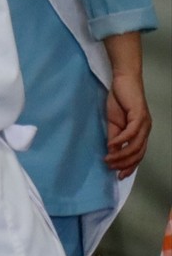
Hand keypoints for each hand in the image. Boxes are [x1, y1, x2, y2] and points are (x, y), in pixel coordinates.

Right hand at [102, 31, 149, 178]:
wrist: (124, 80)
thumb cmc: (120, 99)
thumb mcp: (114, 121)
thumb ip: (114, 136)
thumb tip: (111, 151)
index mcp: (141, 133)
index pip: (138, 155)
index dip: (129, 166)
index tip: (118, 175)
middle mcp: (145, 131)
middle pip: (138, 154)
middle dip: (125, 164)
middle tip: (111, 169)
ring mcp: (144, 124)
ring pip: (135, 146)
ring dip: (122, 155)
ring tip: (108, 159)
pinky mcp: (139, 116)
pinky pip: (131, 133)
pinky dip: (121, 141)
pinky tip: (112, 145)